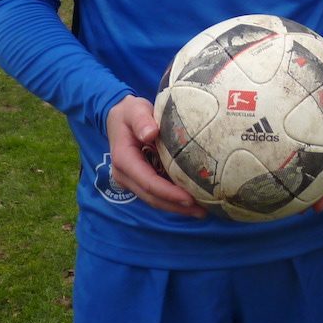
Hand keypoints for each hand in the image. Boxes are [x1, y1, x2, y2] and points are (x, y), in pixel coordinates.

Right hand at [105, 94, 205, 217]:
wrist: (119, 117)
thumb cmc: (130, 113)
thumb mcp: (134, 110)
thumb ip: (142, 120)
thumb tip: (150, 134)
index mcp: (124, 160)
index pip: (148, 181)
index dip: (168, 193)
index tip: (189, 198)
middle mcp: (125, 175)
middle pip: (152, 197)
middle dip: (176, 206)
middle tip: (203, 211)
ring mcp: (132, 180)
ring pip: (154, 199)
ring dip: (176, 207)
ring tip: (201, 211)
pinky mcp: (140, 180)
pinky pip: (156, 193)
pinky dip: (173, 199)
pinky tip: (192, 202)